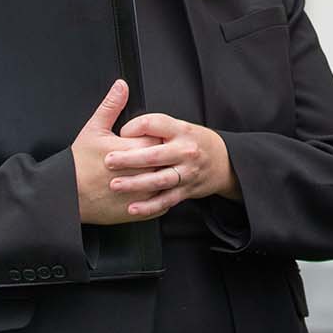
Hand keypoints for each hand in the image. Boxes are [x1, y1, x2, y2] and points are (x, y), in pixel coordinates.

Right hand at [71, 82, 156, 224]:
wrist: (66, 196)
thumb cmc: (78, 164)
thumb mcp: (93, 129)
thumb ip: (111, 106)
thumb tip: (121, 86)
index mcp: (131, 150)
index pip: (158, 139)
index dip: (154, 138)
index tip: (148, 139)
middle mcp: (140, 173)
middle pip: (165, 161)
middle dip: (162, 157)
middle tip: (153, 155)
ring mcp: (140, 194)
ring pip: (165, 183)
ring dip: (164, 177)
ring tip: (156, 172)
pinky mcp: (137, 211)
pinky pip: (160, 204)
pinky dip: (159, 197)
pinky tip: (154, 190)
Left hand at [103, 112, 239, 216]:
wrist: (224, 161)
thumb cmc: (194, 142)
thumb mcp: (180, 126)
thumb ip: (156, 127)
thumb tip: (125, 132)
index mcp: (181, 130)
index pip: (154, 123)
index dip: (133, 127)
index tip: (119, 134)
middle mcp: (185, 151)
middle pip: (154, 154)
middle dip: (129, 159)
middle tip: (108, 161)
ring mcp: (187, 173)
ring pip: (158, 180)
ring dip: (135, 183)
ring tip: (116, 184)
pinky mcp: (186, 191)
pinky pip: (165, 200)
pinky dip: (149, 206)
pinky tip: (133, 208)